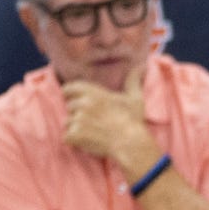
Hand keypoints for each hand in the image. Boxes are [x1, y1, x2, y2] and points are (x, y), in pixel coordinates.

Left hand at [61, 60, 159, 176]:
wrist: (131, 143)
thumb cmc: (133, 121)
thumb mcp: (135, 98)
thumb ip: (133, 80)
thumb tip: (142, 66)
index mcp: (92, 92)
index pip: (68, 89)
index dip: (71, 96)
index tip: (79, 103)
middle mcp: (82, 103)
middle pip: (69, 108)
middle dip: (77, 115)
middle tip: (93, 123)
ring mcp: (77, 119)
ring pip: (67, 123)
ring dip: (76, 129)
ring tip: (92, 133)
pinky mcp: (75, 134)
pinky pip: (67, 137)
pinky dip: (74, 142)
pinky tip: (88, 142)